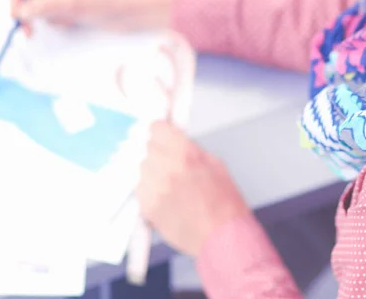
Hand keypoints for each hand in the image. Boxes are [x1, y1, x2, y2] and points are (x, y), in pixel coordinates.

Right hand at [11, 0, 174, 33]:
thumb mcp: (72, 2)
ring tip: (65, 21)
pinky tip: (73, 23)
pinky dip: (57, 23)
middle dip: (27, 12)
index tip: (15, 17)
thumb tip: (19, 11)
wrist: (132, 9)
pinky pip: (51, 17)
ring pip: (37, 8)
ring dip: (45, 19)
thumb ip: (43, 5)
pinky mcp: (69, 7)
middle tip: (28, 32)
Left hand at [138, 121, 250, 256]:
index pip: (156, 129)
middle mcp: (165, 168)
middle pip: (149, 148)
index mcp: (183, 153)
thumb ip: (191, 149)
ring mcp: (154, 188)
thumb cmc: (224, 203)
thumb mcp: (215, 163)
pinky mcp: (148, 207)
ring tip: (169, 183)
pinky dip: (149, 191)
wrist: (222, 237)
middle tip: (171, 162)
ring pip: (143, 168)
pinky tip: (165, 197)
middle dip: (159, 152)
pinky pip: (140, 190)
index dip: (161, 131)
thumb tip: (177, 140)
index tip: (162, 134)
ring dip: (153, 172)